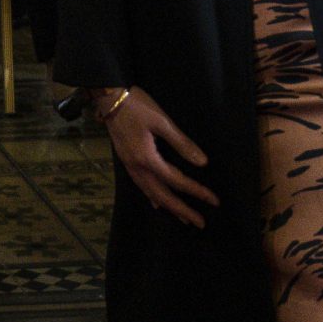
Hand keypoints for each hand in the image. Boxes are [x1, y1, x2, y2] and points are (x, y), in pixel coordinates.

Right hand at [101, 89, 215, 226]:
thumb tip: (202, 162)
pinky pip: (141, 186)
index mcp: (147, 158)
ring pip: (151, 193)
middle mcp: (137, 167)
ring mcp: (130, 166)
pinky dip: (152, 197)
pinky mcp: (126, 161)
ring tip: (183, 218)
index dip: (196, 191)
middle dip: (182, 210)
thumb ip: (181, 143)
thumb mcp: (161, 121)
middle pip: (162, 195)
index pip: (176, 180)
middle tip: (200, 222)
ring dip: (169, 207)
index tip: (213, 200)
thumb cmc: (136, 105)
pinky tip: (157, 203)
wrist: (108, 98)